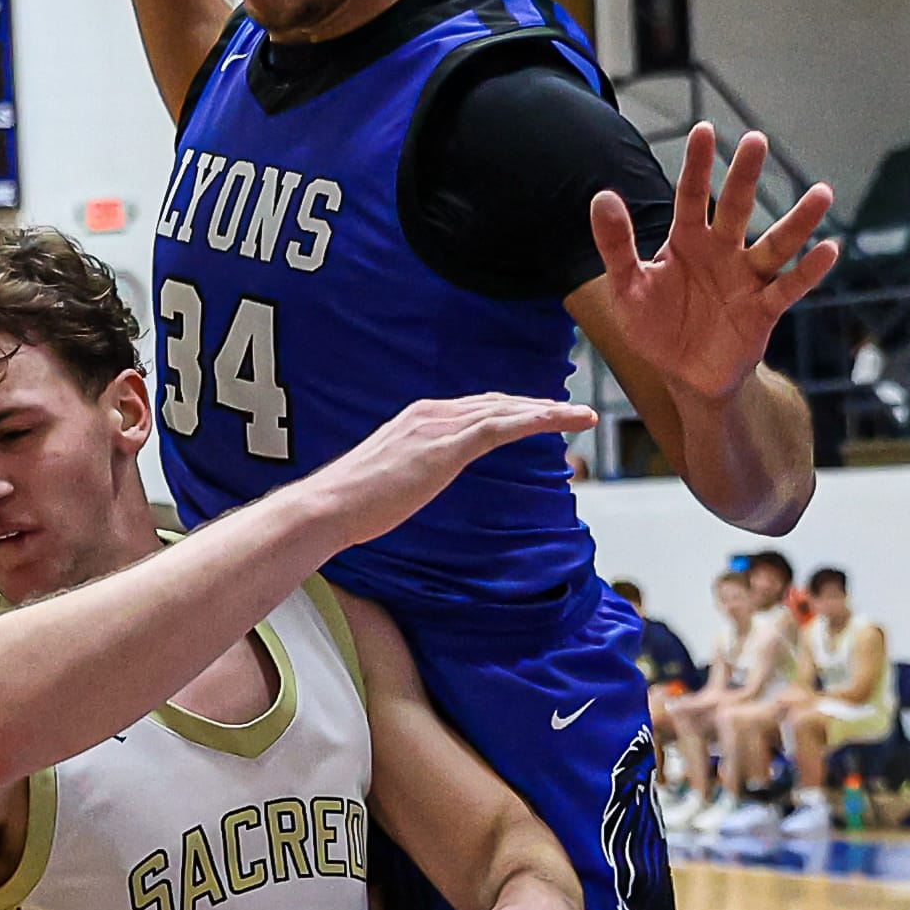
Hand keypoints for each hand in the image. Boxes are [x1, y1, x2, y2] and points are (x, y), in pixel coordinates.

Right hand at [316, 391, 595, 550]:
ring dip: (548, 410)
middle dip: (536, 405)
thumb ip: (410, 476)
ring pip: (506, 409)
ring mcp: (438, 426)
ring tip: (582, 416)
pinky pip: (501, 427)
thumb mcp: (388, 483)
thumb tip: (414, 489)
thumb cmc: (349, 505)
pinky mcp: (446, 447)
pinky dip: (536, 420)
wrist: (327, 506)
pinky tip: (560, 422)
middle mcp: (431, 413)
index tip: (538, 416)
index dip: (511, 410)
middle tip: (572, 412)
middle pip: (496, 402)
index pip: (475, 409)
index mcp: (417, 419)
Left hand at [590, 123, 837, 405]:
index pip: (691, 196)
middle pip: (736, 208)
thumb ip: (617, 245)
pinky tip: (829, 250)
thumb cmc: (656, 328)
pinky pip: (788, 288)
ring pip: (775, 244)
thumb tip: (601, 196)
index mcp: (686, 241)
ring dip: (798, 221)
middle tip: (757, 140)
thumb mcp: (627, 288)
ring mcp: (746, 278)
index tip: (704, 130)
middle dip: (745, 176)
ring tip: (822, 194)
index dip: (697, 166)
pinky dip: (809, 272)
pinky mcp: (762, 310)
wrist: (684, 377)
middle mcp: (721, 251)